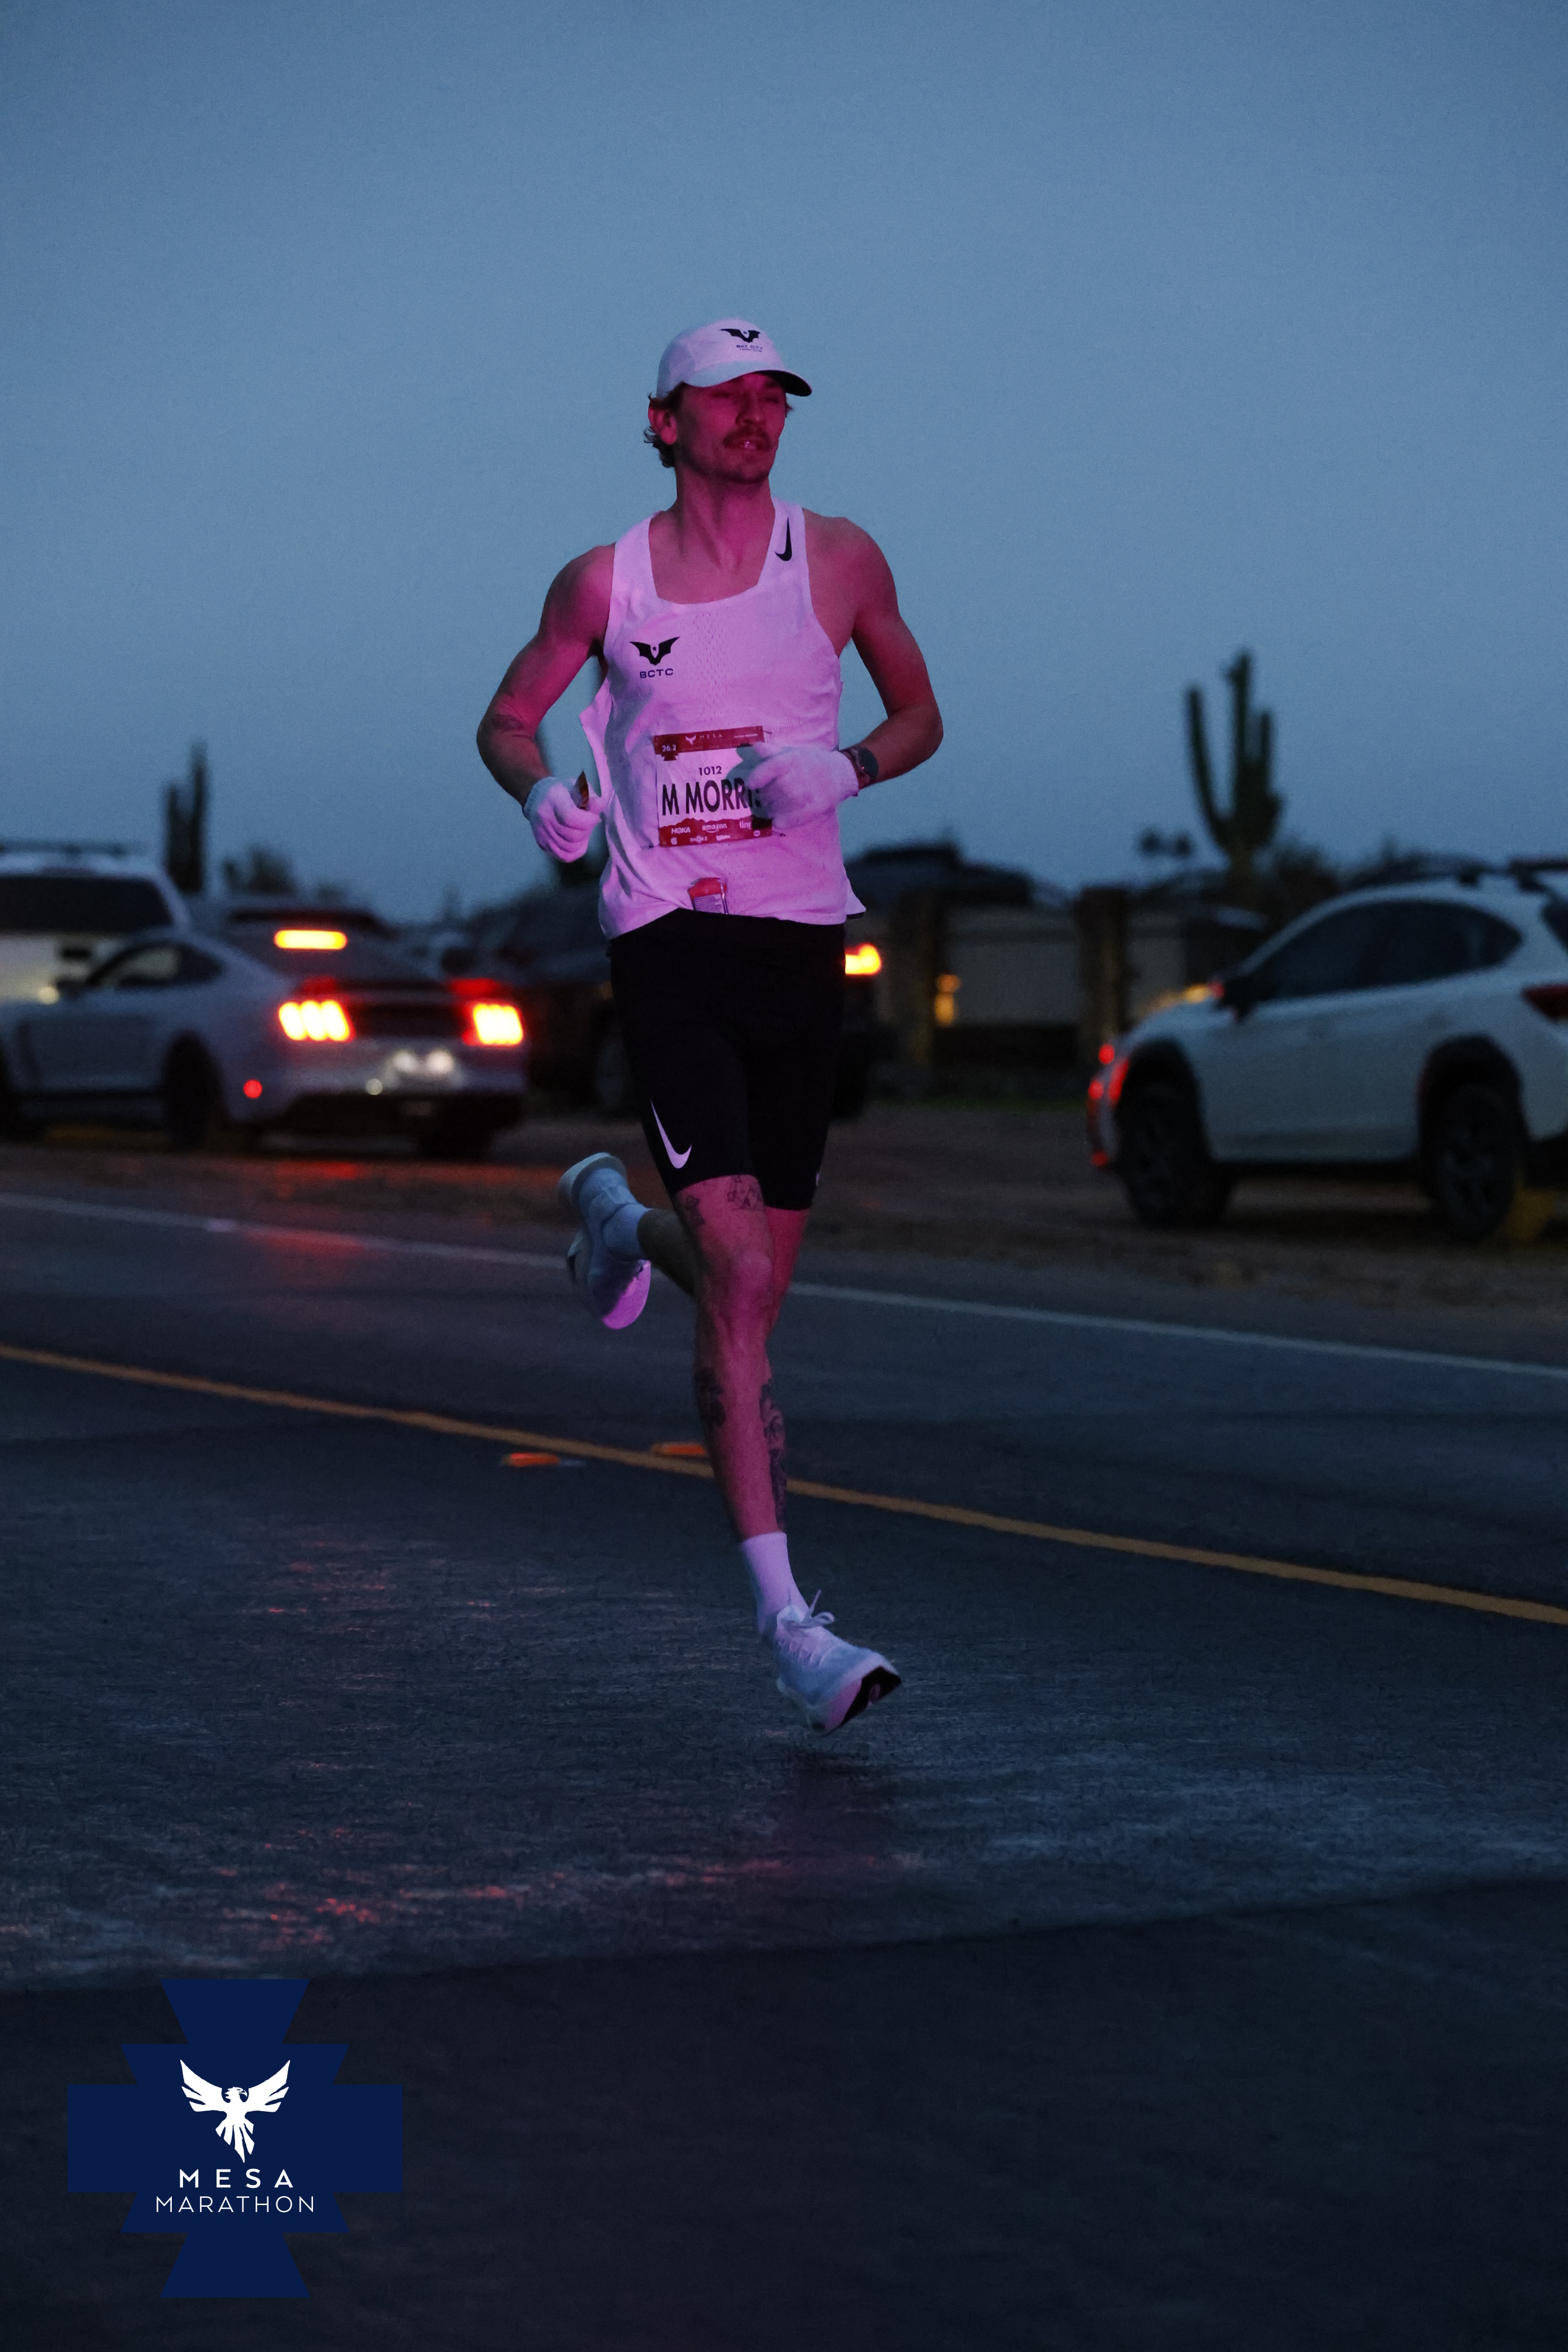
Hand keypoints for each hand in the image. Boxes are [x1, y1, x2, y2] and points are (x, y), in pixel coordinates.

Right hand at [523, 772, 602, 859]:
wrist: (538, 797)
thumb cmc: (563, 791)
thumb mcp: (578, 787)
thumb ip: (590, 796)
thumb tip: (599, 805)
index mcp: (554, 799)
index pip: (570, 817)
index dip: (588, 821)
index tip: (594, 817)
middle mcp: (545, 817)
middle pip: (572, 836)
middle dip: (586, 831)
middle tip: (588, 823)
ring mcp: (542, 833)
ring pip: (569, 848)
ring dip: (581, 841)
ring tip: (582, 831)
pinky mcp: (542, 843)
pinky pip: (563, 856)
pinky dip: (575, 852)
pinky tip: (578, 843)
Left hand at [723, 742, 858, 829]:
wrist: (839, 774)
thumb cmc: (812, 761)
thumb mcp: (793, 752)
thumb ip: (773, 752)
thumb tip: (755, 747)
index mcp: (791, 761)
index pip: (769, 769)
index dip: (757, 778)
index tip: (751, 785)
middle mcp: (796, 778)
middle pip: (769, 792)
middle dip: (765, 796)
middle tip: (767, 797)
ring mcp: (805, 796)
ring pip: (777, 808)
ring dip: (772, 809)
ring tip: (773, 807)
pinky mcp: (812, 810)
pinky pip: (789, 821)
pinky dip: (782, 821)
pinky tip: (779, 820)